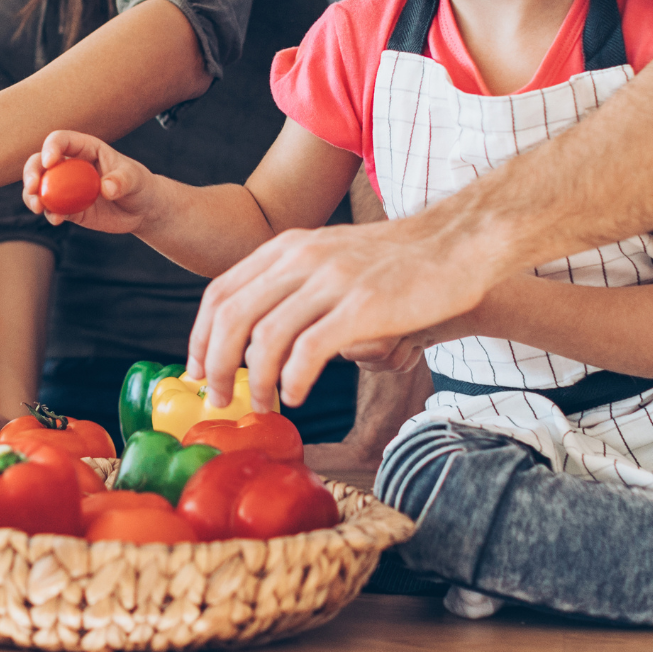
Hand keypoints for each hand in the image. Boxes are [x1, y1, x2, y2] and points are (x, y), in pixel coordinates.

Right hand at [18, 131, 153, 234]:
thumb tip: (106, 188)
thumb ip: (122, 180)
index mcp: (86, 149)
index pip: (62, 140)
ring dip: (33, 195)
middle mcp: (72, 166)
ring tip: (38, 207)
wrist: (143, 210)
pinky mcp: (69, 208)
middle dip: (32, 172)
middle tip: (33, 186)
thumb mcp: (136, 179)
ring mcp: (67, 188)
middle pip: (41, 162)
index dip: (51, 147)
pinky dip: (49, 213)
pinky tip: (56, 220)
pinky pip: (53, 209)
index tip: (50, 162)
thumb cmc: (140, 184)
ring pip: (41, 186)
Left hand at [187, 217, 492, 410]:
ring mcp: (331, 280)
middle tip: (220, 399)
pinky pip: (309, 349)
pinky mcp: (362, 306)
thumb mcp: (329, 259)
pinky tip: (297, 394)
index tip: (197, 372)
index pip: (220, 292)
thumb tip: (258, 343)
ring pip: (264, 337)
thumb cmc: (394, 264)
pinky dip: (293, 379)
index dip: (199, 337)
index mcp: (286, 247)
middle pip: (231, 316)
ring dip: (255, 381)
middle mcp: (301, 258)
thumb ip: (292, 288)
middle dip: (216, 365)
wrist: (455, 246)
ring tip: (263, 405)